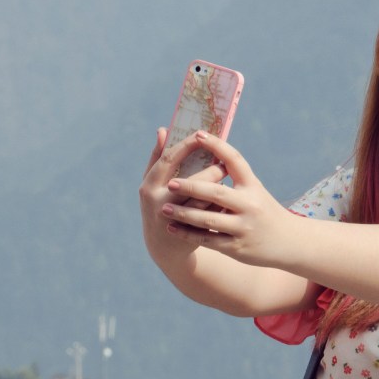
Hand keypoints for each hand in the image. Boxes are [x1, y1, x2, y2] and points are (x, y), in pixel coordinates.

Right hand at [139, 128, 229, 248]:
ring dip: (219, 189)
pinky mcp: (189, 234)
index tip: (203, 135)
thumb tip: (163, 130)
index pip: (170, 159)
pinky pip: (210, 215)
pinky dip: (220, 206)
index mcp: (149, 185)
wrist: (165, 247)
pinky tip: (227, 201)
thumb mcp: (154, 184)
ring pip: (204, 200)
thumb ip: (158, 157)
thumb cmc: (160, 204)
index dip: (187, 145)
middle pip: (192, 181)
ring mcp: (174, 220)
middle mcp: (158, 203)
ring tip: (228, 182)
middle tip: (225, 164)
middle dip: (212, 171)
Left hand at [156, 131, 296, 267]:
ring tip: (164, 209)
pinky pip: (208, 240)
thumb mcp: (254, 190)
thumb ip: (233, 175)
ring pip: (208, 219)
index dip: (217, 146)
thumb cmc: (263, 210)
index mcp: (252, 186)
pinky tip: (172, 228)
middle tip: (171, 183)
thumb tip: (207, 150)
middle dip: (191, 186)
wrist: (289, 242)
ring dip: (184, 214)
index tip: (198, 134)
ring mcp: (244, 227)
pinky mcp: (237, 247)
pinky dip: (188, 234)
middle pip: (216, 192)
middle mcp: (250, 205)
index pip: (234, 160)